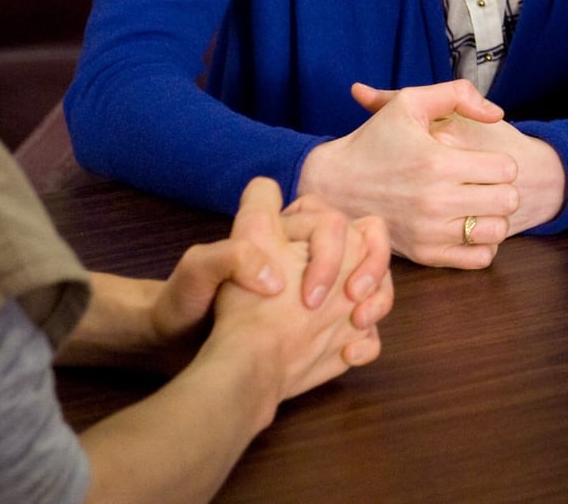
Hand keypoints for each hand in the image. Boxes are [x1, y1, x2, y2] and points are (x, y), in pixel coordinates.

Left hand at [205, 179, 383, 407]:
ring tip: (357, 322)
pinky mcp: (331, 331)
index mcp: (283, 235)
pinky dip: (369, 340)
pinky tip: (349, 353)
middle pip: (365, 240)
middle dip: (370, 263)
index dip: (324, 235)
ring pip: (376, 281)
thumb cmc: (190, 306)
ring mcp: (327, 295)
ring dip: (379, 298)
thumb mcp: (197, 273)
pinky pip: (368, 328)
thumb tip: (274, 278)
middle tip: (351, 296)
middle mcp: (311, 259)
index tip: (307, 273)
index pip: (320, 214)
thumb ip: (231, 256)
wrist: (188, 352)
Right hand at [297, 79, 519, 267]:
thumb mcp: (409, 102)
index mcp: (438, 163)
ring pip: (497, 231)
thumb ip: (457, 95)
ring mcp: (430, 232)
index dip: (501, 162)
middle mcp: (436, 201)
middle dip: (502, 189)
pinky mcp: (425, 255)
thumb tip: (497, 113)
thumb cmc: (374, 140)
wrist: (333, 184)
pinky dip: (481, 243)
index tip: (485, 161)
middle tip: (485, 183)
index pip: (506, 170)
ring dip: (494, 216)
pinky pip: (479, 258)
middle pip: (507, 201)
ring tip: (477, 204)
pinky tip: (467, 225)